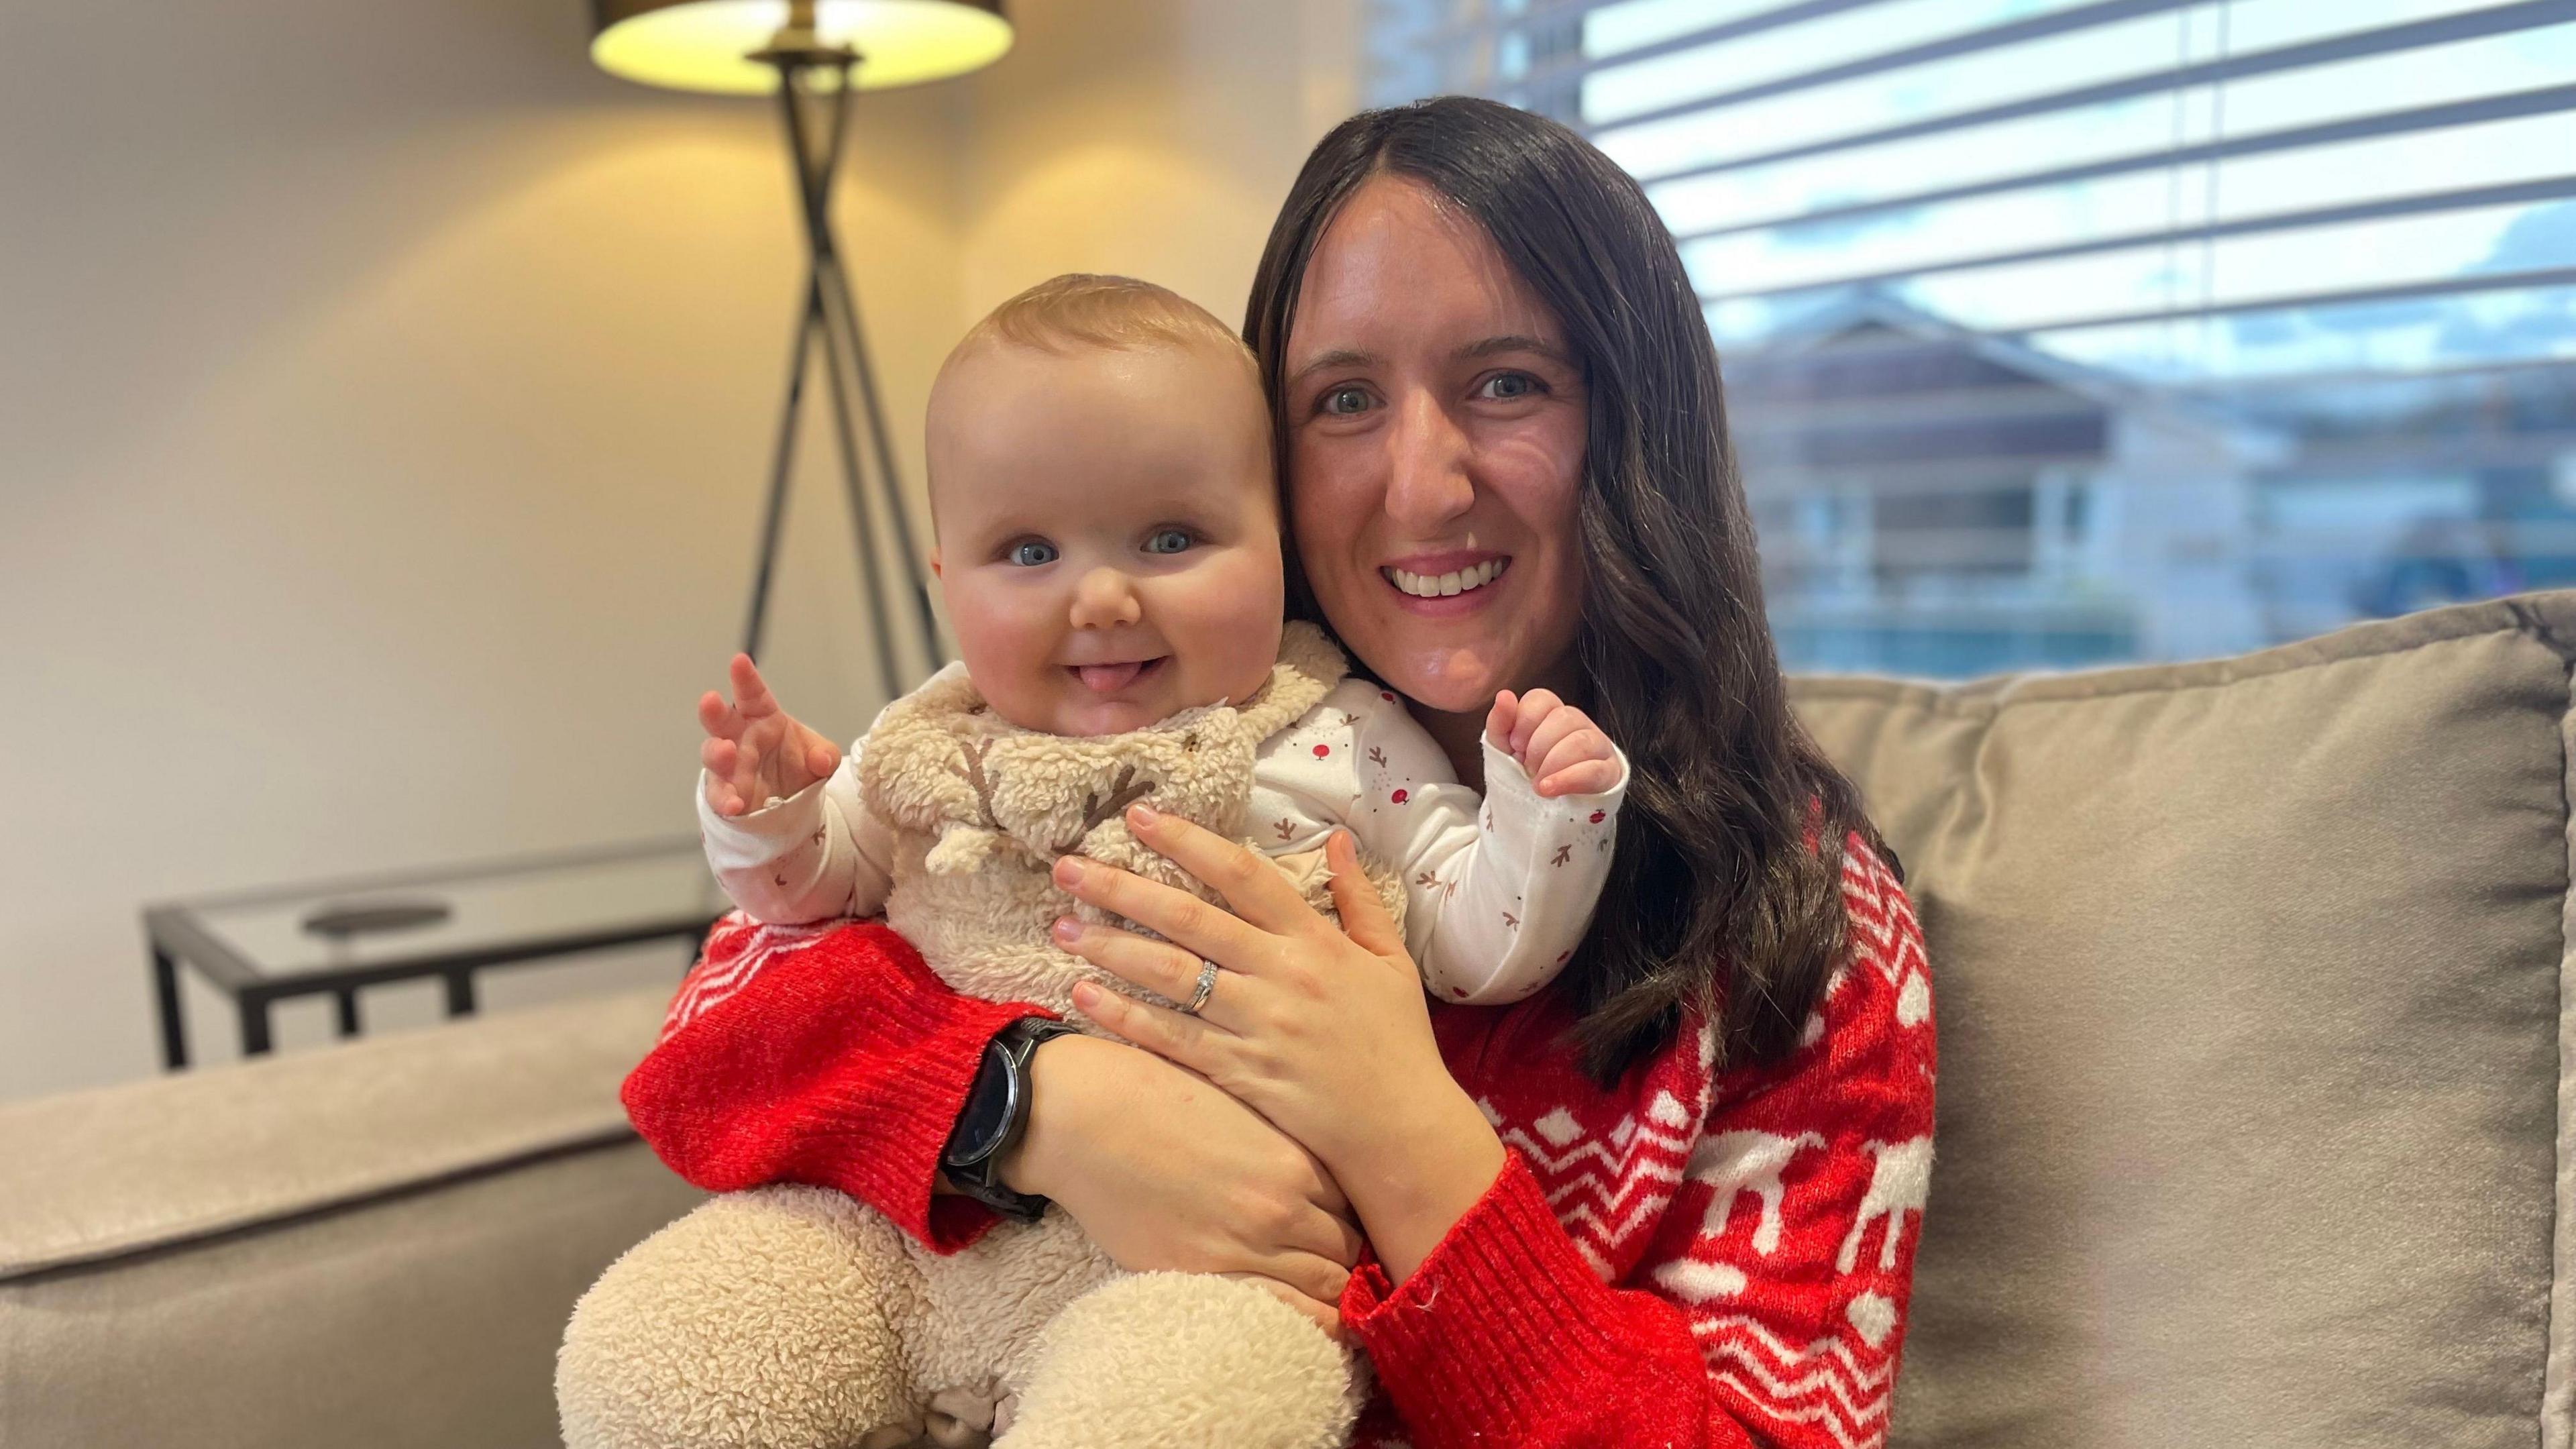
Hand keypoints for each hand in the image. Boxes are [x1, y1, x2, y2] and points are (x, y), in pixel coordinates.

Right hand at [697, 654, 841, 816]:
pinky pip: (719, 795)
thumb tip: (822, 760)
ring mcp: (729, 765)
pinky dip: (725, 800)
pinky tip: (734, 805)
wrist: (791, 800)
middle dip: (713, 710)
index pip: (752, 694)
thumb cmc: (797, 764)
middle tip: (710, 700)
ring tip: (726, 752)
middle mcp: (739, 737)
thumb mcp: (820, 757)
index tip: (739, 661)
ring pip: (714, 755)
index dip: (745, 678)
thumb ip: (824, 754)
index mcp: (761, 717)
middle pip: (721, 720)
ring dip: (717, 753)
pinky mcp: (725, 793)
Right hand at [1000, 1032, 1360, 1340]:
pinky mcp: (1207, 1275)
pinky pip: (1286, 1314)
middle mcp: (1282, 1205)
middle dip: (1348, 1258)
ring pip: (1328, 1288)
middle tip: (1336, 1265)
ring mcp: (1246, 1246)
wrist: (1083, 1117)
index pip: (1356, 1203)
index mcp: (1294, 1157)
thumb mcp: (1236, 1104)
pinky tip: (1307, 1324)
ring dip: (1332, 1294)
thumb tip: (1311, 1174)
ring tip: (1328, 1302)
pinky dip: (1307, 1324)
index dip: (1351, 1216)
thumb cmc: (1153, 1096)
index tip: (1342, 1225)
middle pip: (1347, 1248)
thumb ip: (1280, 1142)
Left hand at [1049, 811, 1505, 1281]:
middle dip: (1123, 888)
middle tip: (1068, 866)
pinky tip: (1083, 994)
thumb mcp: (1391, 960)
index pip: (1242, 875)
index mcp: (1314, 940)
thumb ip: (1359, 898)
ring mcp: (1255, 1025)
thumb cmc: (1397, 1041)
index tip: (1140, 816)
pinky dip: (1125, 1015)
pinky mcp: (1238, 1072)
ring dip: (1110, 947)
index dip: (1189, 842)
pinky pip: (1170, 1038)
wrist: (1401, 1129)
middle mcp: (1280, 975)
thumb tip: (1336, 839)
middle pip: (1189, 918)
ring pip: (1170, 975)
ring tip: (1061, 925)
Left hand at [1486, 688, 1618, 796]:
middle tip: (1527, 768)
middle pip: (1565, 717)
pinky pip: (1596, 770)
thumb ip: (1500, 723)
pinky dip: (1568, 779)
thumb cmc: (1524, 773)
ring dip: (1553, 763)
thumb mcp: (1503, 750)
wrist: (1541, 812)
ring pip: (1582, 742)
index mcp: (1552, 714)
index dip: (1525, 720)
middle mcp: (1579, 724)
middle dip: (1539, 746)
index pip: (1543, 698)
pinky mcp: (1610, 773)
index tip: (1514, 746)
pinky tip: (1549, 789)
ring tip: (1537, 784)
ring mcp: (1598, 746)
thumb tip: (1504, 695)